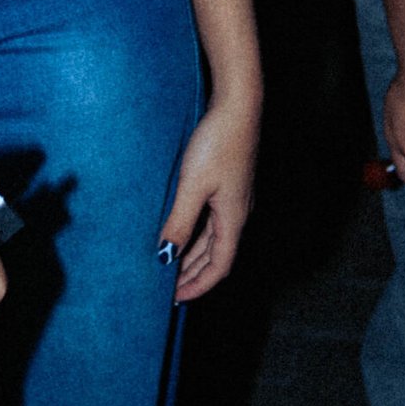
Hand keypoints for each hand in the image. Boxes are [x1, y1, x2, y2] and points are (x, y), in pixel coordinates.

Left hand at [159, 94, 259, 301]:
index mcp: (233, 219)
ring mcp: (234, 198)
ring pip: (212, 237)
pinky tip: (179, 229)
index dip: (199, 285)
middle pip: (216, 255)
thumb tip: (166, 257)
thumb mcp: (192, 185)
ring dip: (192, 253)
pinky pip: (211, 219)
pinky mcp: (227, 183)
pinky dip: (195, 232)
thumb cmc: (217, 143)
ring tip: (169, 264)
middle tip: (168, 287)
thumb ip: (179, 222)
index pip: (219, 266)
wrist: (238, 107)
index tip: (177, 298)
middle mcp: (238, 213)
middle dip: (193, 273)